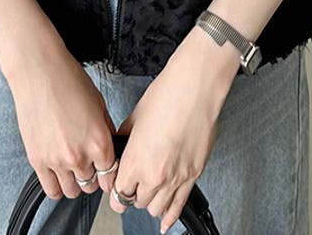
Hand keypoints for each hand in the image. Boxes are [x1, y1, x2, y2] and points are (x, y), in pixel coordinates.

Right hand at [4, 38, 118, 200]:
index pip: (111, 177)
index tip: (106, 171)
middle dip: (92, 177)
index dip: (110, 174)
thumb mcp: (99, 105)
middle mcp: (80, 156)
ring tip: (72, 167)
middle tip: (88, 164)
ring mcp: (57, 161)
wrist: (39, 72)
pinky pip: (51, 189)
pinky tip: (58, 173)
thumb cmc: (69, 81)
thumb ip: (106, 132)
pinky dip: (57, 185)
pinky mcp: (37, 160)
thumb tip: (109, 149)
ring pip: (72, 191)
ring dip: (74, 182)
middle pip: (91, 186)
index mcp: (99, 142)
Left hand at [109, 26, 240, 232]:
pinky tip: (165, 221)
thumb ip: (125, 140)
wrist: (194, 89)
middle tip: (134, 182)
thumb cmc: (166, 96)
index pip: (118, 195)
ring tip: (150, 189)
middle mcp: (154, 176)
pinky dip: (170, 217)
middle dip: (133, 194)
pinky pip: (179, 207)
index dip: (116, 190)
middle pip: (137, 203)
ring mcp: (176, 178)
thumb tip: (122, 148)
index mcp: (135, 162)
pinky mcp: (194, 175)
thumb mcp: (134, 117)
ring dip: (151, 201)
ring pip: (156, 209)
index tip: (118, 184)